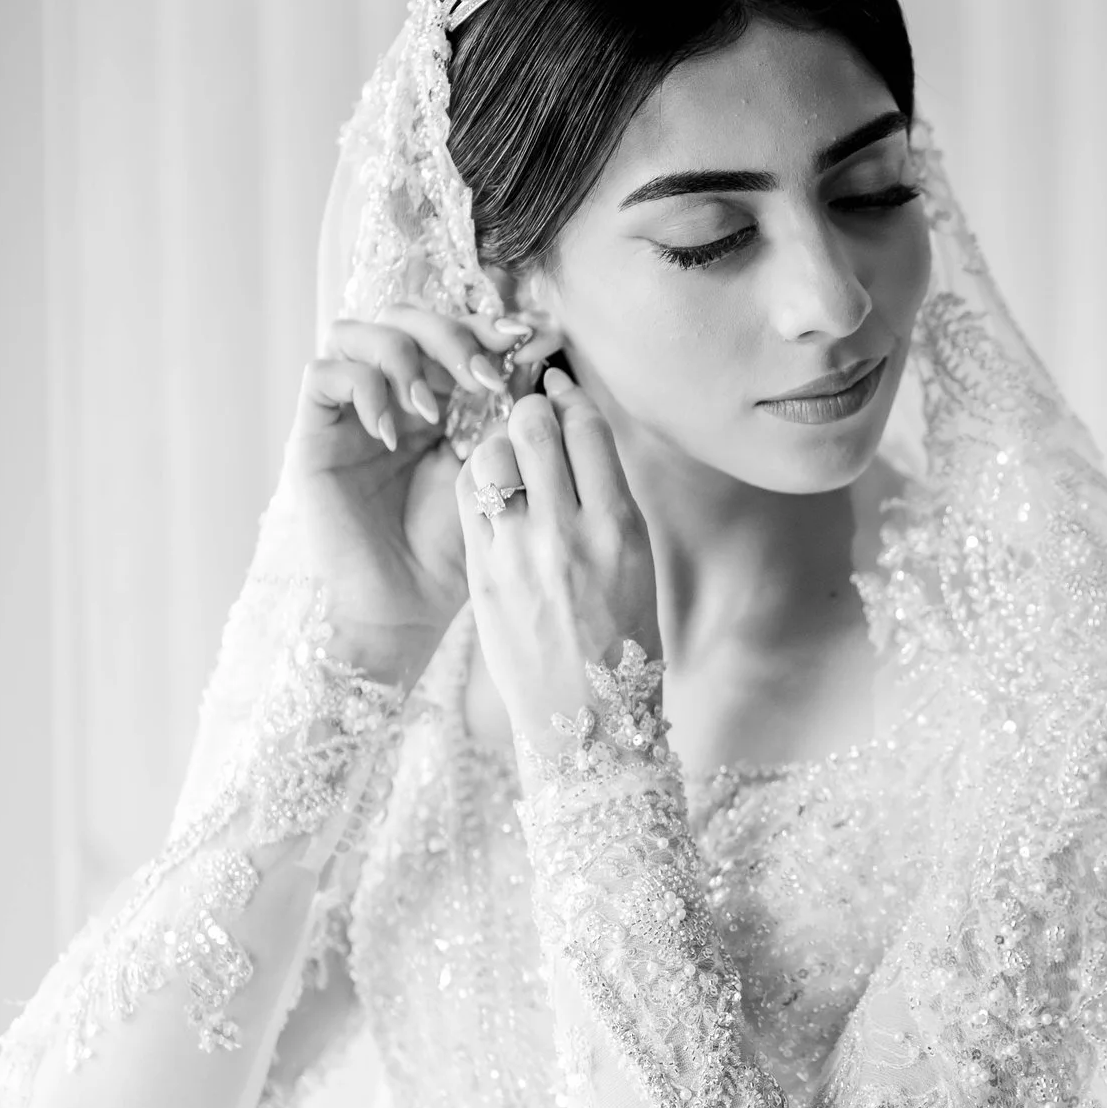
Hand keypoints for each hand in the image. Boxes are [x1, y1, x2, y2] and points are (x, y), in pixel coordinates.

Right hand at [280, 302, 538, 683]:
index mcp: (437, 397)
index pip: (453, 330)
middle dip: (450, 334)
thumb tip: (537, 354)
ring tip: (432, 409)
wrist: (407, 603)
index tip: (528, 338)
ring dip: (403, 355)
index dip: (486, 323)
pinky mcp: (313, 432)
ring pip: (358, 331)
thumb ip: (506, 415)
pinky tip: (393, 432)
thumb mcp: (491, 471)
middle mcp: (389, 393)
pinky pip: (324, 374)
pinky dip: (362, 388)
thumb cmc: (453, 546)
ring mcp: (349, 410)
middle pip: (405, 317)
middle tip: (483, 376)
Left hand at [456, 368, 661, 755]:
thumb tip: (579, 440)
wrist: (586, 719)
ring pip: (491, 455)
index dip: (572, 398)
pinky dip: (478, 480)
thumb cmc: (623, 642)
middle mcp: (567, 533)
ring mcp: (517, 554)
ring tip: (508, 456)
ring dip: (498, 442)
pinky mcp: (481, 575)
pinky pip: (468, 500)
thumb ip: (608, 502)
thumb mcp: (637, 565)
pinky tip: (490, 489)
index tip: (562, 389)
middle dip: (530, 408)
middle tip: (531, 414)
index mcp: (619, 528)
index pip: (587, 430)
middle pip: (533, 429)